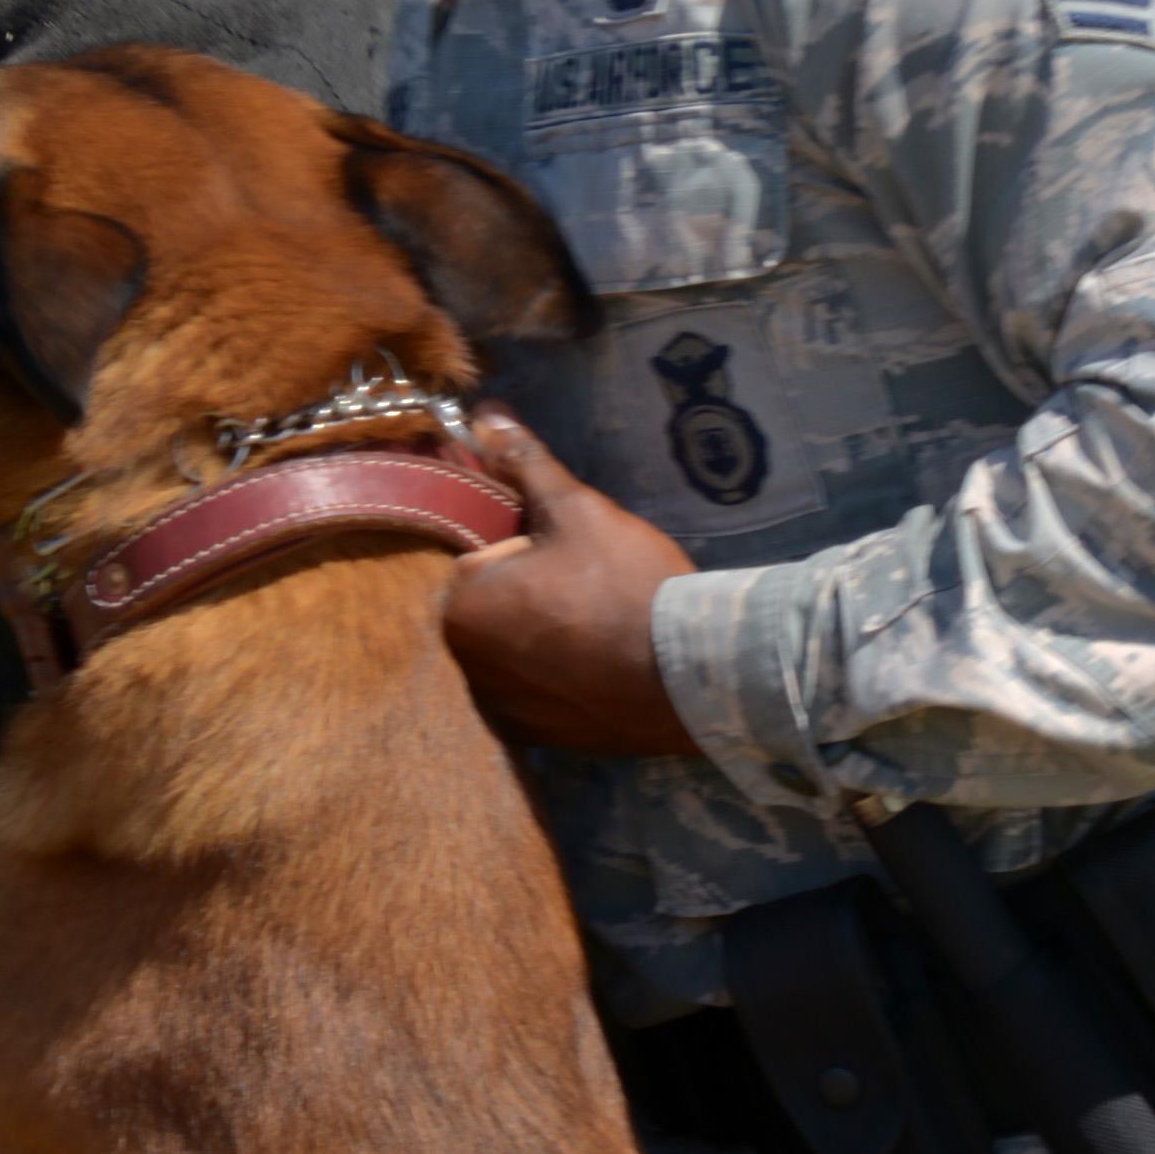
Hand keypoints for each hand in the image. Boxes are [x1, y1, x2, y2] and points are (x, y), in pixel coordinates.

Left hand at [440, 413, 699, 757]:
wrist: (694, 675)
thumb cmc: (628, 582)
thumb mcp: (577, 510)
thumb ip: (524, 464)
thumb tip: (482, 414)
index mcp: (460, 609)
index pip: (480, 558)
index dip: (526, 546)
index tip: (572, 552)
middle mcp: (466, 668)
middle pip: (494, 608)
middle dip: (531, 593)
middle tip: (594, 586)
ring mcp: (503, 710)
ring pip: (517, 651)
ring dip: (546, 636)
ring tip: (605, 625)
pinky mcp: (539, 740)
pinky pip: (540, 692)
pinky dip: (563, 679)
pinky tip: (606, 666)